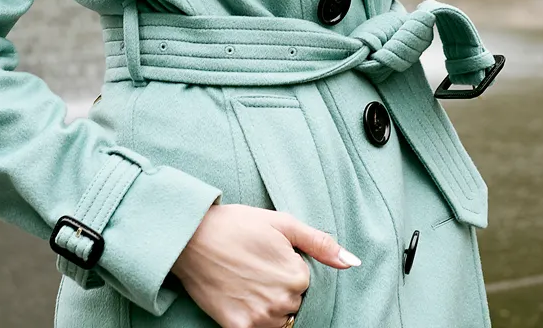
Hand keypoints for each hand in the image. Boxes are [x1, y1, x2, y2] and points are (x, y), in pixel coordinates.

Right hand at [171, 203, 358, 327]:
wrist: (190, 238)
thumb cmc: (235, 225)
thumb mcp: (282, 223)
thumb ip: (320, 243)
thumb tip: (352, 262)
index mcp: (297, 275)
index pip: (303, 281)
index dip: (285, 266)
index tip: (265, 254)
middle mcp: (282, 301)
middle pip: (292, 302)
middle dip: (278, 287)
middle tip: (252, 266)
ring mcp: (260, 318)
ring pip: (277, 319)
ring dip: (266, 305)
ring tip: (244, 281)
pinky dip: (251, 317)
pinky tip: (238, 297)